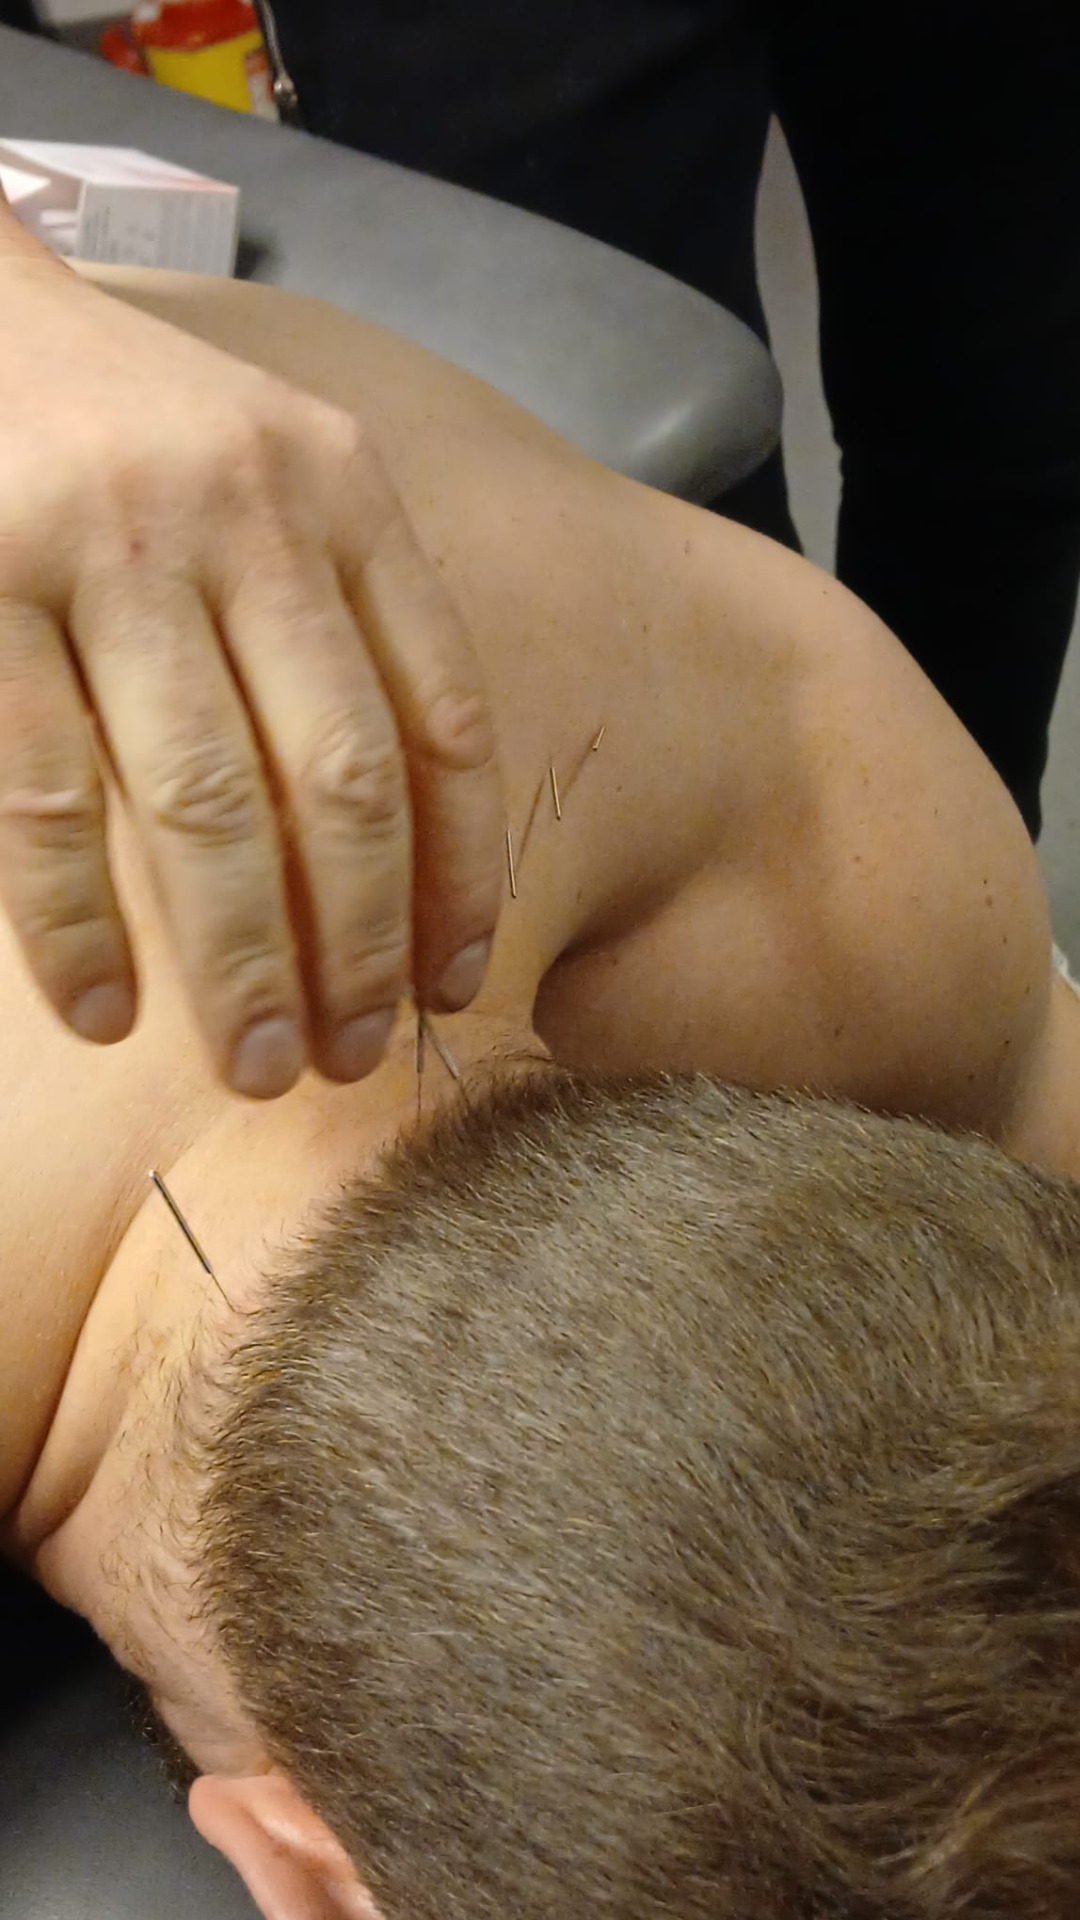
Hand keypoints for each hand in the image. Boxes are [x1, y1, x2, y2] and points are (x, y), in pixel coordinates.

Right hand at [0, 255, 502, 1095]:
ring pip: (203, 803)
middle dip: (358, 946)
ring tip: (254, 1067)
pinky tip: (106, 1012)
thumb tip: (404, 842)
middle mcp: (243, 513)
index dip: (460, 870)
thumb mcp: (271, 472)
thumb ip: (342, 610)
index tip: (455, 985)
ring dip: (239, 961)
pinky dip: (77, 921)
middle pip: (341, 780)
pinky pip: (44, 796)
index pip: (441, 715)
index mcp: (341, 491)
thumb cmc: (126, 423)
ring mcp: (105, 548)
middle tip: (351, 1062)